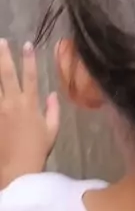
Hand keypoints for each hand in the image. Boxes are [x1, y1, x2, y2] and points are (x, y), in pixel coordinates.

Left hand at [0, 40, 59, 188]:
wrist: (17, 168)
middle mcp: (13, 103)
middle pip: (7, 75)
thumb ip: (53, 110)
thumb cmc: (36, 151)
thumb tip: (54, 94)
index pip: (31, 76)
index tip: (26, 44)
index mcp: (30, 104)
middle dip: (4, 57)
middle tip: (1, 42)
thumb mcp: (51, 131)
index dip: (29, 59)